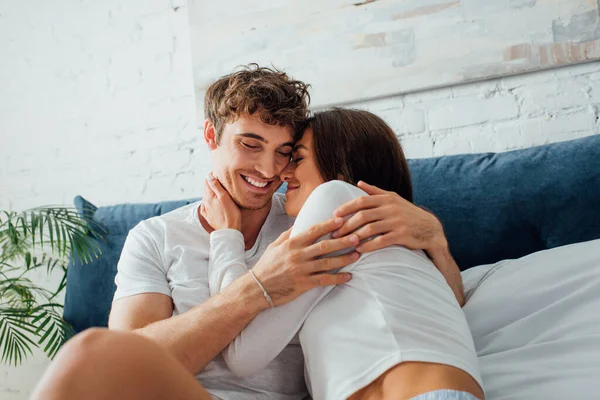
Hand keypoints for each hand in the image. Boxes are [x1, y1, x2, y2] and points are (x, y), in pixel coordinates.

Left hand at [200, 174, 241, 230]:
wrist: (229, 232)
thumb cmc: (230, 215)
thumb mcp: (225, 197)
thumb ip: (216, 186)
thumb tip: (209, 176)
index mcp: (209, 196)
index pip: (207, 180)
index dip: (213, 175)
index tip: (221, 174)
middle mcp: (205, 202)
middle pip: (207, 188)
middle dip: (214, 184)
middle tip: (223, 182)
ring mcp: (206, 210)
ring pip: (208, 197)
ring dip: (213, 193)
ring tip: (222, 192)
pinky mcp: (209, 216)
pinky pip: (208, 206)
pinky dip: (212, 202)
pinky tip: (217, 203)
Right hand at [251, 217, 359, 306]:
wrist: (257, 288)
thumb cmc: (266, 265)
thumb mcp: (275, 245)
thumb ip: (289, 234)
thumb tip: (301, 222)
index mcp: (292, 244)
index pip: (313, 231)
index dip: (328, 225)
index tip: (341, 220)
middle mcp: (298, 255)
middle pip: (324, 246)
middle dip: (342, 241)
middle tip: (357, 236)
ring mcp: (302, 270)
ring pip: (327, 263)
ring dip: (344, 259)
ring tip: (357, 254)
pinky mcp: (304, 284)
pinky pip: (324, 280)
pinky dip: (337, 278)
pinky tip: (348, 276)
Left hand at [332, 181, 447, 253]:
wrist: (429, 228)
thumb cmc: (407, 213)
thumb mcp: (393, 198)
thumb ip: (375, 191)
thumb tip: (358, 182)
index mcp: (387, 198)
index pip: (362, 201)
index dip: (346, 207)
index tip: (334, 215)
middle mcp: (391, 208)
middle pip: (363, 215)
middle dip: (347, 224)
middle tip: (335, 233)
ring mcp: (396, 222)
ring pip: (370, 228)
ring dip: (355, 236)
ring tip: (345, 242)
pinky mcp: (401, 235)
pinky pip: (381, 241)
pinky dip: (368, 245)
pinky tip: (359, 249)